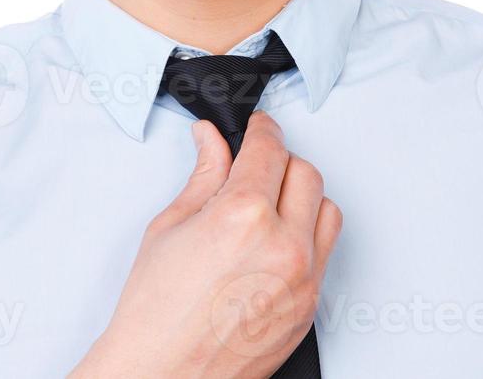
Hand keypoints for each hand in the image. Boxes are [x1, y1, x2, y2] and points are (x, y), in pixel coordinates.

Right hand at [71, 110, 340, 378]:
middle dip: (280, 161)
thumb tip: (212, 141)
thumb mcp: (170, 227)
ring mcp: (303, 279)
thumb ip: (204, 176)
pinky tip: (273, 243)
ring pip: (327, 211)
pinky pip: (324, 254)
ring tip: (269, 205)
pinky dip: (305, 237)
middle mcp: (283, 245)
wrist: (164, 373)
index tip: (256, 127)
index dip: (262, 129)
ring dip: (302, 198)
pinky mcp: (310, 307)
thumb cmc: (156, 312)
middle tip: (254, 165)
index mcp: (243, 215)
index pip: (270, 149)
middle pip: (305, 173)